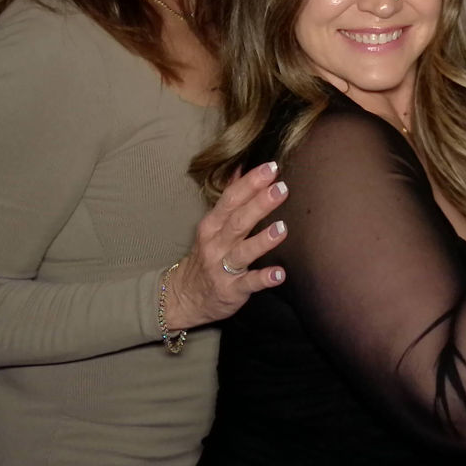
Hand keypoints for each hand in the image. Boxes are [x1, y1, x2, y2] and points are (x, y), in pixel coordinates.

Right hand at [162, 160, 289, 329]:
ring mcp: (223, 268)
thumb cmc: (206, 256)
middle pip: (238, 221)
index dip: (250, 183)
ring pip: (243, 252)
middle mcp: (216, 244)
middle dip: (259, 204)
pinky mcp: (232, 290)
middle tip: (281, 189)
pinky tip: (279, 274)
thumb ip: (230, 197)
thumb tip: (242, 167)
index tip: (271, 167)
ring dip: (263, 240)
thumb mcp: (212, 225)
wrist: (183, 298)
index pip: (231, 199)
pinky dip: (263, 279)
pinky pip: (249, 284)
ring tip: (282, 228)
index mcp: (212, 225)